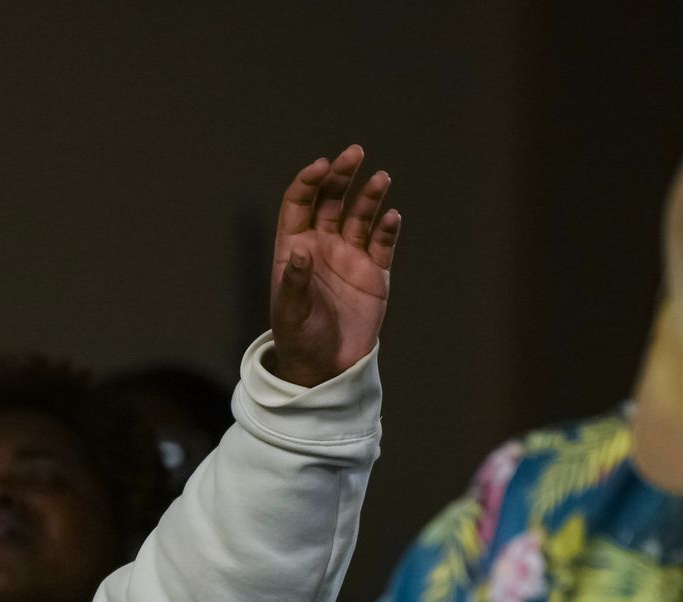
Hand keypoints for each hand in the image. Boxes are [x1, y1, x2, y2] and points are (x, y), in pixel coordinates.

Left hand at [269, 144, 400, 386]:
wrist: (327, 367)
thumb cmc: (299, 340)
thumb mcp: (290, 313)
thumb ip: (293, 281)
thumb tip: (299, 250)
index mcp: (294, 249)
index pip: (299, 205)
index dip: (308, 183)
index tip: (321, 167)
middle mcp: (322, 246)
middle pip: (331, 200)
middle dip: (341, 175)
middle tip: (354, 154)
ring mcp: (350, 256)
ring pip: (360, 215)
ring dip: (369, 196)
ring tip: (381, 178)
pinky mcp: (374, 271)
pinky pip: (383, 242)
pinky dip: (388, 228)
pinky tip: (391, 217)